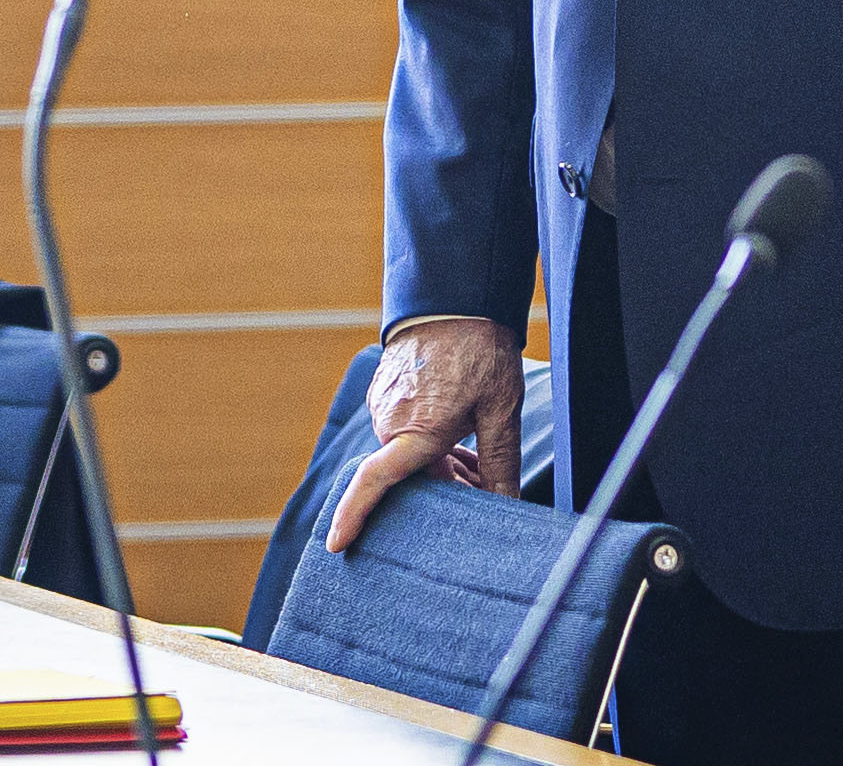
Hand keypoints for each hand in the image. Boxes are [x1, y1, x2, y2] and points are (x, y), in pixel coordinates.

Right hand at [322, 317, 524, 552]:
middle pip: (411, 475)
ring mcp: (383, 405)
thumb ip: (500, 463)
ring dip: (440, 462)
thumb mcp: (502, 409)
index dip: (355, 516)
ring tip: (477, 456)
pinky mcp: (384, 392)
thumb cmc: (481, 352)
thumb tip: (506, 506)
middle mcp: (390, 421)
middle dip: (446, 487)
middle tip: (484, 484)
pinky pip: (403, 430)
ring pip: (409, 453)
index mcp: (416, 431)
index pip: (377, 482)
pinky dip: (428, 440)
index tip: (336, 545)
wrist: (456, 296)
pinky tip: (459, 434)